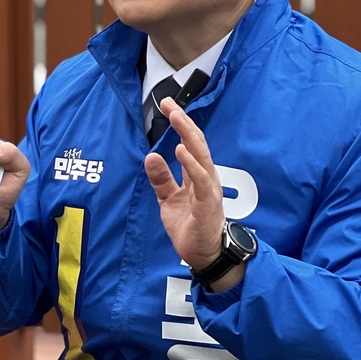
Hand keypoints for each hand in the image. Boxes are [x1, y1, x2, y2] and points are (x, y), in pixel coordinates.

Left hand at [144, 98, 243, 289]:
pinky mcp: (208, 204)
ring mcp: (209, 190)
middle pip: (197, 144)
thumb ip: (161, 179)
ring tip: (176, 119)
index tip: (167, 105)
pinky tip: (180, 151)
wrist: (206, 255)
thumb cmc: (192, 226)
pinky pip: (200, 181)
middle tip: (169, 104)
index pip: (190, 143)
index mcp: (198, 175)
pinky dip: (191, 164)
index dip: (180, 124)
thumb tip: (151, 156)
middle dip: (183, 122)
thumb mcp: (169, 199)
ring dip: (188, 136)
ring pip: (201, 157)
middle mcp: (206, 178)